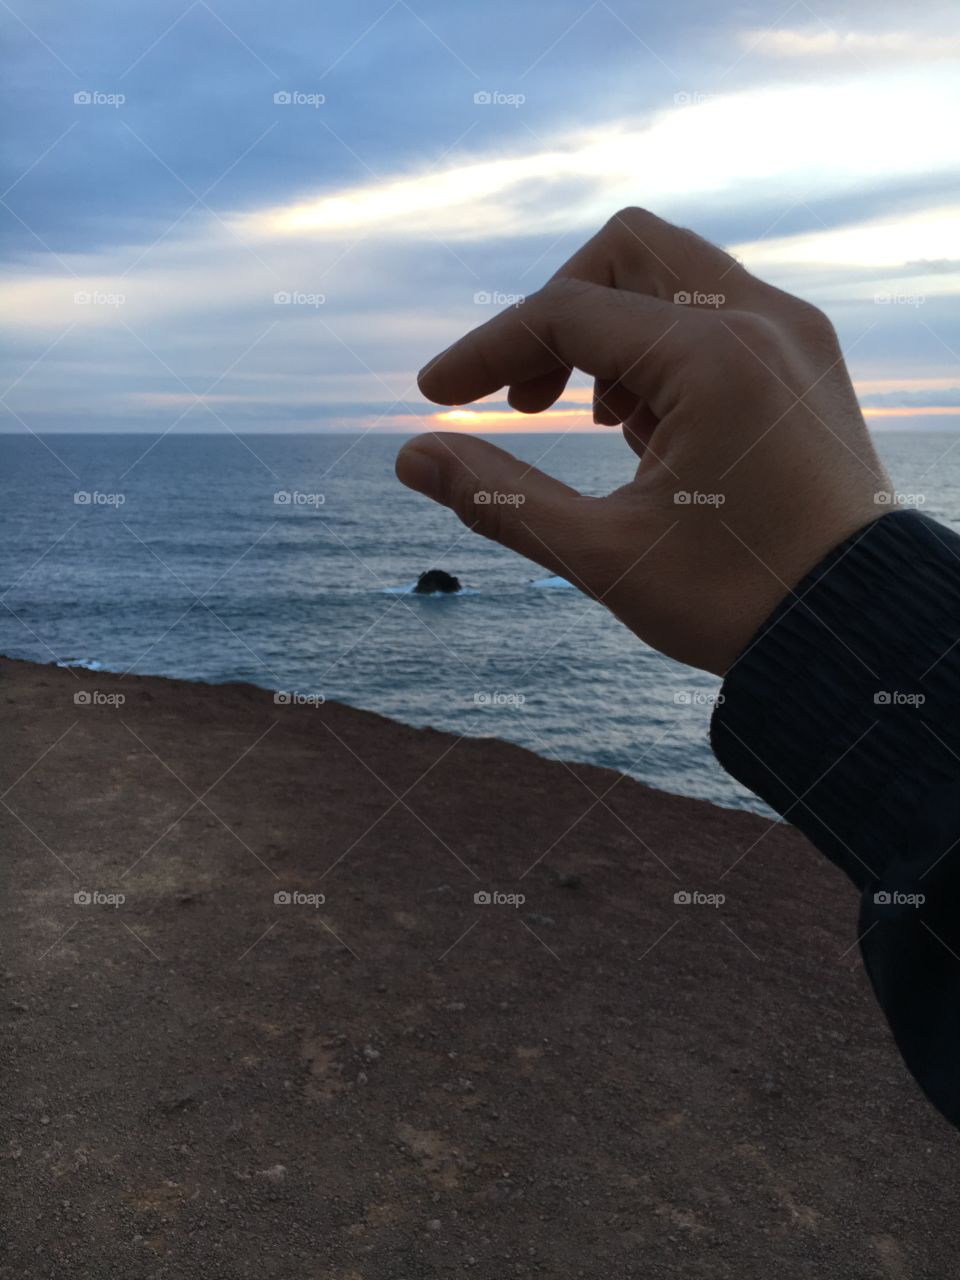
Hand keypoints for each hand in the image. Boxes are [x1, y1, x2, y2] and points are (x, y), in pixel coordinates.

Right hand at [396, 208, 890, 674]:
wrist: (858, 633)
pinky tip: (653, 434)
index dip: (484, 350)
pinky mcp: (808, 362)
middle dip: (556, 313)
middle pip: (626, 249)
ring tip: (602, 430)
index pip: (565, 312)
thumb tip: (413, 455)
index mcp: (712, 357)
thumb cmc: (736, 602)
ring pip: (675, 274)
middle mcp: (763, 321)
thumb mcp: (602, 556)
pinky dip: (664, 350)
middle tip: (526, 400)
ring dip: (611, 334)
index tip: (434, 397)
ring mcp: (795, 335)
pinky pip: (718, 313)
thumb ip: (498, 498)